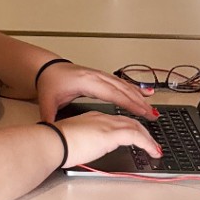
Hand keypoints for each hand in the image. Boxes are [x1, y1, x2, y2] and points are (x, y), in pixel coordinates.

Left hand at [37, 62, 157, 122]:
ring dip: (139, 96)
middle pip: (123, 89)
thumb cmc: (50, 82)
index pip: (112, 93)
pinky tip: (145, 93)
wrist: (46, 68)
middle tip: (152, 114)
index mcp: (86, 82)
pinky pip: (121, 83)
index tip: (141, 111)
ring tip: (152, 107)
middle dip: (139, 102)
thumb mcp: (48, 101)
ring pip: (124, 85)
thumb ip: (50, 118)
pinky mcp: (101, 76)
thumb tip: (50, 131)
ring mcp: (99, 75)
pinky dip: (134, 89)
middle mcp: (96, 76)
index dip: (128, 103)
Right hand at [51, 111, 161, 168]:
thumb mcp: (73, 142)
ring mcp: (107, 125)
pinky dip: (148, 143)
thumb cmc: (56, 143)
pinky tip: (153, 151)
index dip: (129, 129)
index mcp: (93, 118)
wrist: (52, 141)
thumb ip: (84, 143)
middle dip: (143, 133)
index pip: (117, 122)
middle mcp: (102, 118)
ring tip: (155, 149)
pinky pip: (137, 137)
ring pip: (136, 127)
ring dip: (148, 139)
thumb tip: (88, 151)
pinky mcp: (111, 134)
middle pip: (129, 122)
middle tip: (151, 143)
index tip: (136, 137)